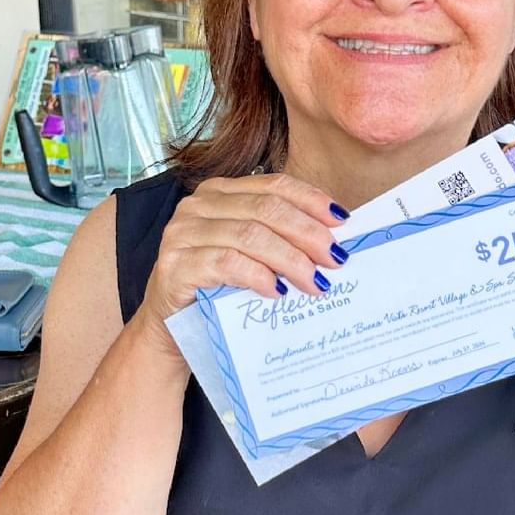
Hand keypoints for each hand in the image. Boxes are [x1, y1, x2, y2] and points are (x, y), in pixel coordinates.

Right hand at [132, 172, 349, 338]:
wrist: (171, 330)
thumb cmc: (217, 290)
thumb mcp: (251, 256)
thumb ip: (280, 239)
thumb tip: (332, 242)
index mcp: (221, 192)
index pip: (274, 185)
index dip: (311, 200)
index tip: (342, 221)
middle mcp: (198, 205)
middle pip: (266, 209)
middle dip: (307, 234)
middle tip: (335, 260)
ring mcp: (183, 232)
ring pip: (250, 235)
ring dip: (290, 259)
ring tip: (314, 282)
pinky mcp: (176, 264)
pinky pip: (226, 263)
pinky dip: (257, 275)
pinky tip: (277, 291)